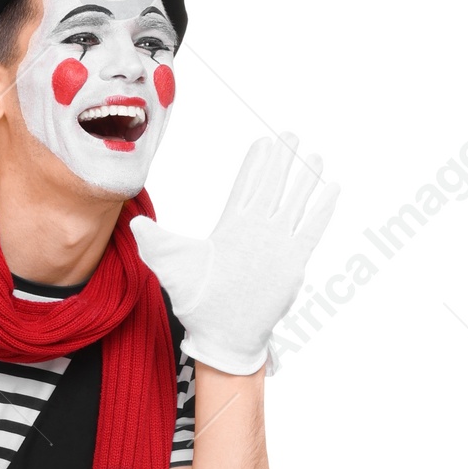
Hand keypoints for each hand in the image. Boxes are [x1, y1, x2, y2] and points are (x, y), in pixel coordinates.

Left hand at [130, 132, 338, 376]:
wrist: (224, 333)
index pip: (246, 186)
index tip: (263, 141)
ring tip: (314, 156)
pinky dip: (321, 209)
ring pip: (294, 202)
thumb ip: (158, 243)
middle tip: (291, 135)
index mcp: (231, 227)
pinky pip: (311, 228)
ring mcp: (276, 243)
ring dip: (304, 180)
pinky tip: (332, 188)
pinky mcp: (292, 260)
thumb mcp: (173, 268)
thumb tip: (135, 223)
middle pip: (272, 187)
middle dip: (282, 160)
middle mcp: (256, 230)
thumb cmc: (198, 304)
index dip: (255, 164)